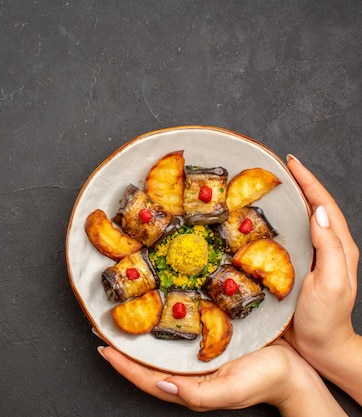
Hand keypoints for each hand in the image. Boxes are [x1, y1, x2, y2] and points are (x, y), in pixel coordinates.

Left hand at [98, 338, 344, 415]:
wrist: (295, 371)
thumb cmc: (266, 381)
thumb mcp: (230, 390)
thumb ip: (196, 394)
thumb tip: (161, 384)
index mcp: (188, 387)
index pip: (145, 378)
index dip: (122, 364)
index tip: (102, 346)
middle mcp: (187, 373)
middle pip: (146, 362)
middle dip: (124, 347)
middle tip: (103, 327)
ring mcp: (195, 359)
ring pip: (159, 348)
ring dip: (139, 334)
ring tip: (121, 317)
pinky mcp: (207, 343)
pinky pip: (177, 335)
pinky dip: (162, 325)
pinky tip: (157, 310)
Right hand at [284, 154, 361, 402]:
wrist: (319, 348)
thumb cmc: (325, 319)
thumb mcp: (332, 282)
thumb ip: (330, 248)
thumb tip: (319, 212)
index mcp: (338, 247)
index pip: (324, 205)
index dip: (309, 181)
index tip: (291, 162)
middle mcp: (323, 248)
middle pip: (311, 207)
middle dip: (295, 184)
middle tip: (273, 168)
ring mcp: (307, 258)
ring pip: (296, 222)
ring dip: (282, 202)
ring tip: (262, 188)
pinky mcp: (291, 269)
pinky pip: (281, 239)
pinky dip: (270, 225)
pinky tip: (253, 222)